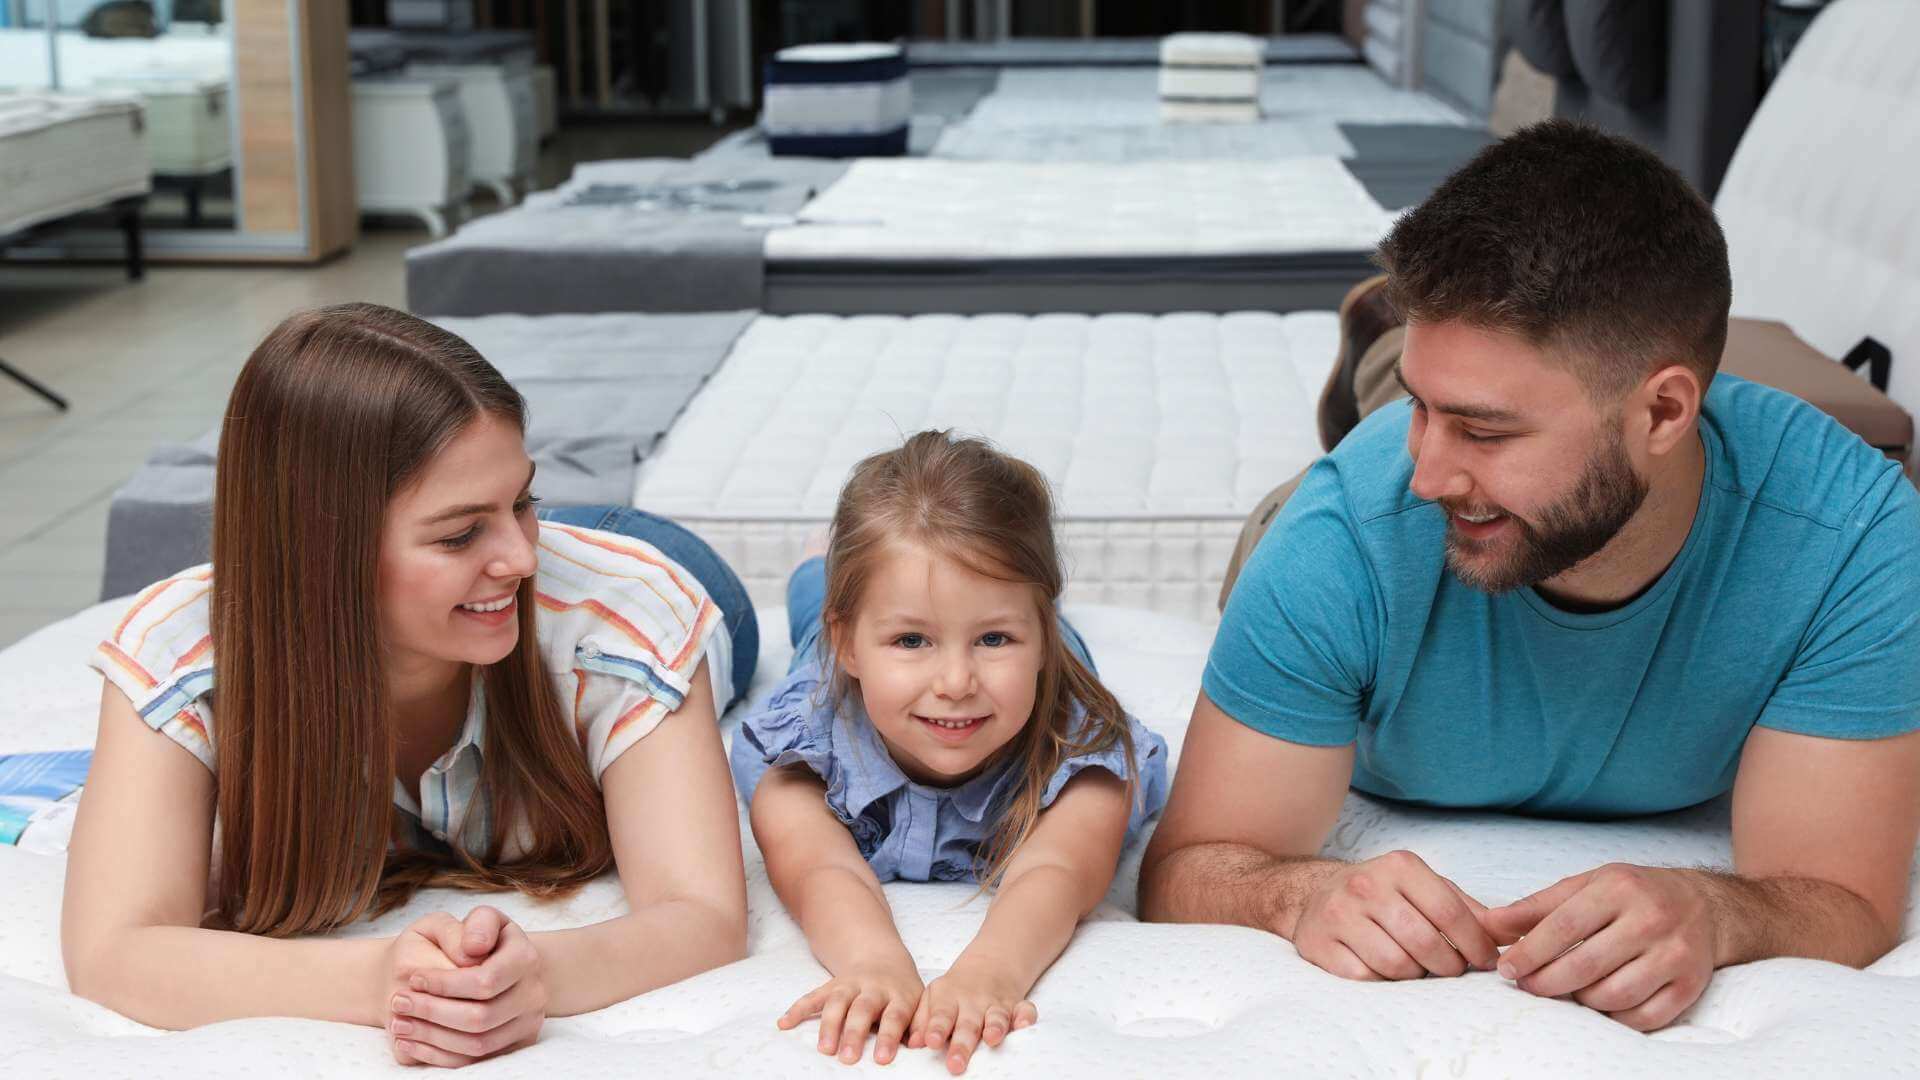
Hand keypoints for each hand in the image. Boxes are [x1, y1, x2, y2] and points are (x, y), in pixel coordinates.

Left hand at [386, 906, 549, 1067]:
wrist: (495, 966)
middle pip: (480, 1017)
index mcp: (526, 959)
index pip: (485, 981)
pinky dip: (437, 1056)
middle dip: (433, 1012)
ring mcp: (526, 1025)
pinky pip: (473, 1063)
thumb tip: (471, 950)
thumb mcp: (481, 918)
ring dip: (432, 1037)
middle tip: (398, 1002)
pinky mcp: (513, 1047)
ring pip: (477, 1045)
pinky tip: (410, 1042)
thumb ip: (478, 924)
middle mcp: (534, 995)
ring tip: (398, 1023)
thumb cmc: (479, 941)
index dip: (445, 984)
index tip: (414, 979)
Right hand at [779, 962, 922, 1065]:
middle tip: (848, 1058)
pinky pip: (813, 995)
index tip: (882, 1059)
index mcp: (899, 995)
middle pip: (862, 1009)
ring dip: (828, 1024)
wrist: (883, 959)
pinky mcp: (832, 985)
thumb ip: (920, 1024)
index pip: (894, 1016)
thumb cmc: (903, 992)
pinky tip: (784, 1023)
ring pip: (837, 1001)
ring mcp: (850, 985)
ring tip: (824, 1049)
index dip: (888, 1036)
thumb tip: (921, 1045)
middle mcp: (874, 988)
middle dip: (854, 1033)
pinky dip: (798, 1009)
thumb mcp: (919, 1003)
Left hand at [908, 959, 1037, 1075]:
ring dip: (995, 1028)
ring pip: (996, 1017)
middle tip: (956, 1064)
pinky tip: (1024, 1024)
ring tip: (991, 1040)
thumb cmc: (955, 990)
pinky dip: (1026, 1016)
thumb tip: (913, 1044)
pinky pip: (1025, 1010)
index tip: (931, 1042)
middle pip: (967, 1024)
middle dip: (962, 1044)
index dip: (936, 1029)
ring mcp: (995, 1003)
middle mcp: (973, 1002)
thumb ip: (922, 1021)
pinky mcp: (1016, 1005)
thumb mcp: (933, 998)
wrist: (989, 964)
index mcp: (948, 999)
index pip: (940, 1015)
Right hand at [1291, 850, 1499, 980]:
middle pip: (1425, 943)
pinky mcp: (1318, 943)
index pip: (1450, 912)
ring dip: (1415, 975)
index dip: (1475, 944)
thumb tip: (1512, 934)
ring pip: (1396, 964)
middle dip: (1448, 965)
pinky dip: (1382, 981)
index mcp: (1399, 866)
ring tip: (1417, 967)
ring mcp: (1338, 914)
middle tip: (1451, 969)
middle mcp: (1366, 885)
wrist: (1316, 896)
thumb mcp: (1424, 888)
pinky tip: (1385, 970)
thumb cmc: (1384, 895)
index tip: (1486, 961)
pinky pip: (1365, 978)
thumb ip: (1467, 909)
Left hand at [1485, 863, 1714, 1031]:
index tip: (1507, 969)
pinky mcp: (1690, 984)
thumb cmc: (1633, 894)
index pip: (1563, 927)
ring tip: (1567, 990)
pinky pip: (1643, 1016)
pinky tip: (1600, 1005)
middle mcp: (1650, 919)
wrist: (1704, 905)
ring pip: (1613, 995)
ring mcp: (1674, 954)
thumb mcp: (1585, 886)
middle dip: (1546, 983)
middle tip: (1527, 986)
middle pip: (1585, 966)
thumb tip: (1489, 924)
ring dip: (1580, 1000)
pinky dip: (1615, 1018)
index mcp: (1619, 888)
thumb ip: (1536, 906)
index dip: (1530, 952)